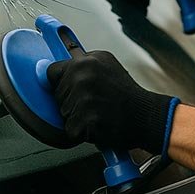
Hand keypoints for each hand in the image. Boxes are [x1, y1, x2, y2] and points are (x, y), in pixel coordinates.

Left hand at [47, 50, 174, 153]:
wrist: (146, 115)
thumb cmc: (126, 94)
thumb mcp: (105, 65)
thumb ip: (80, 65)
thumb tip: (47, 68)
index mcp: (86, 61)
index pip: (52, 72)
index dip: (61, 82)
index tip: (71, 88)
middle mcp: (82, 76)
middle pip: (57, 95)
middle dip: (71, 101)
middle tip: (95, 101)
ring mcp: (84, 98)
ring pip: (63, 113)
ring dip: (77, 117)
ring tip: (98, 111)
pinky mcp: (86, 120)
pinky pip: (71, 130)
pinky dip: (82, 132)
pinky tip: (98, 124)